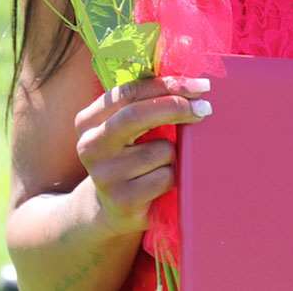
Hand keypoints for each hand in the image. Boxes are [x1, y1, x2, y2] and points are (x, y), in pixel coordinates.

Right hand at [74, 76, 211, 236]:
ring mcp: (104, 176)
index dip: (166, 85)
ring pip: (159, 149)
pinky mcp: (123, 201)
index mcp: (88, 120)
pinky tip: (161, 182)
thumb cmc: (130, 155)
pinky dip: (174, 175)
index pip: (129, 92)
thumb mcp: (128, 127)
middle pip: (137, 115)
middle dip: (176, 107)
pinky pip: (166, 177)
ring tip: (163, 162)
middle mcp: (90, 146)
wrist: (112, 209)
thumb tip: (190, 83)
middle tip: (204, 107)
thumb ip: (146, 102)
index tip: (198, 86)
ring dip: (175, 152)